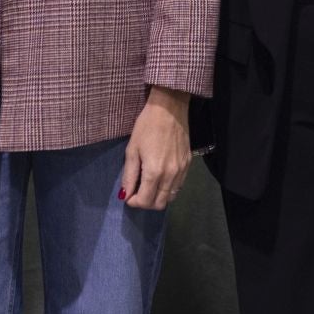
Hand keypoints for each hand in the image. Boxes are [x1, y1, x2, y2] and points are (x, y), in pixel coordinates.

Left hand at [121, 87, 190, 211]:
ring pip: (171, 197)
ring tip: (149, 186)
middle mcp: (171, 175)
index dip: (134, 202)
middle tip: (137, 193)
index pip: (145, 201)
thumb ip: (129, 175)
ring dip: (158, 197)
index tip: (128, 196)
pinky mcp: (188, 165)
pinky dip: (168, 188)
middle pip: (159, 204)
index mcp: (154, 172)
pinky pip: (179, 186)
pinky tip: (161, 178)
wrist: (169, 109)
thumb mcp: (132, 150)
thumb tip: (125, 194)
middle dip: (146, 202)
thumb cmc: (146, 126)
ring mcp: (182, 171)